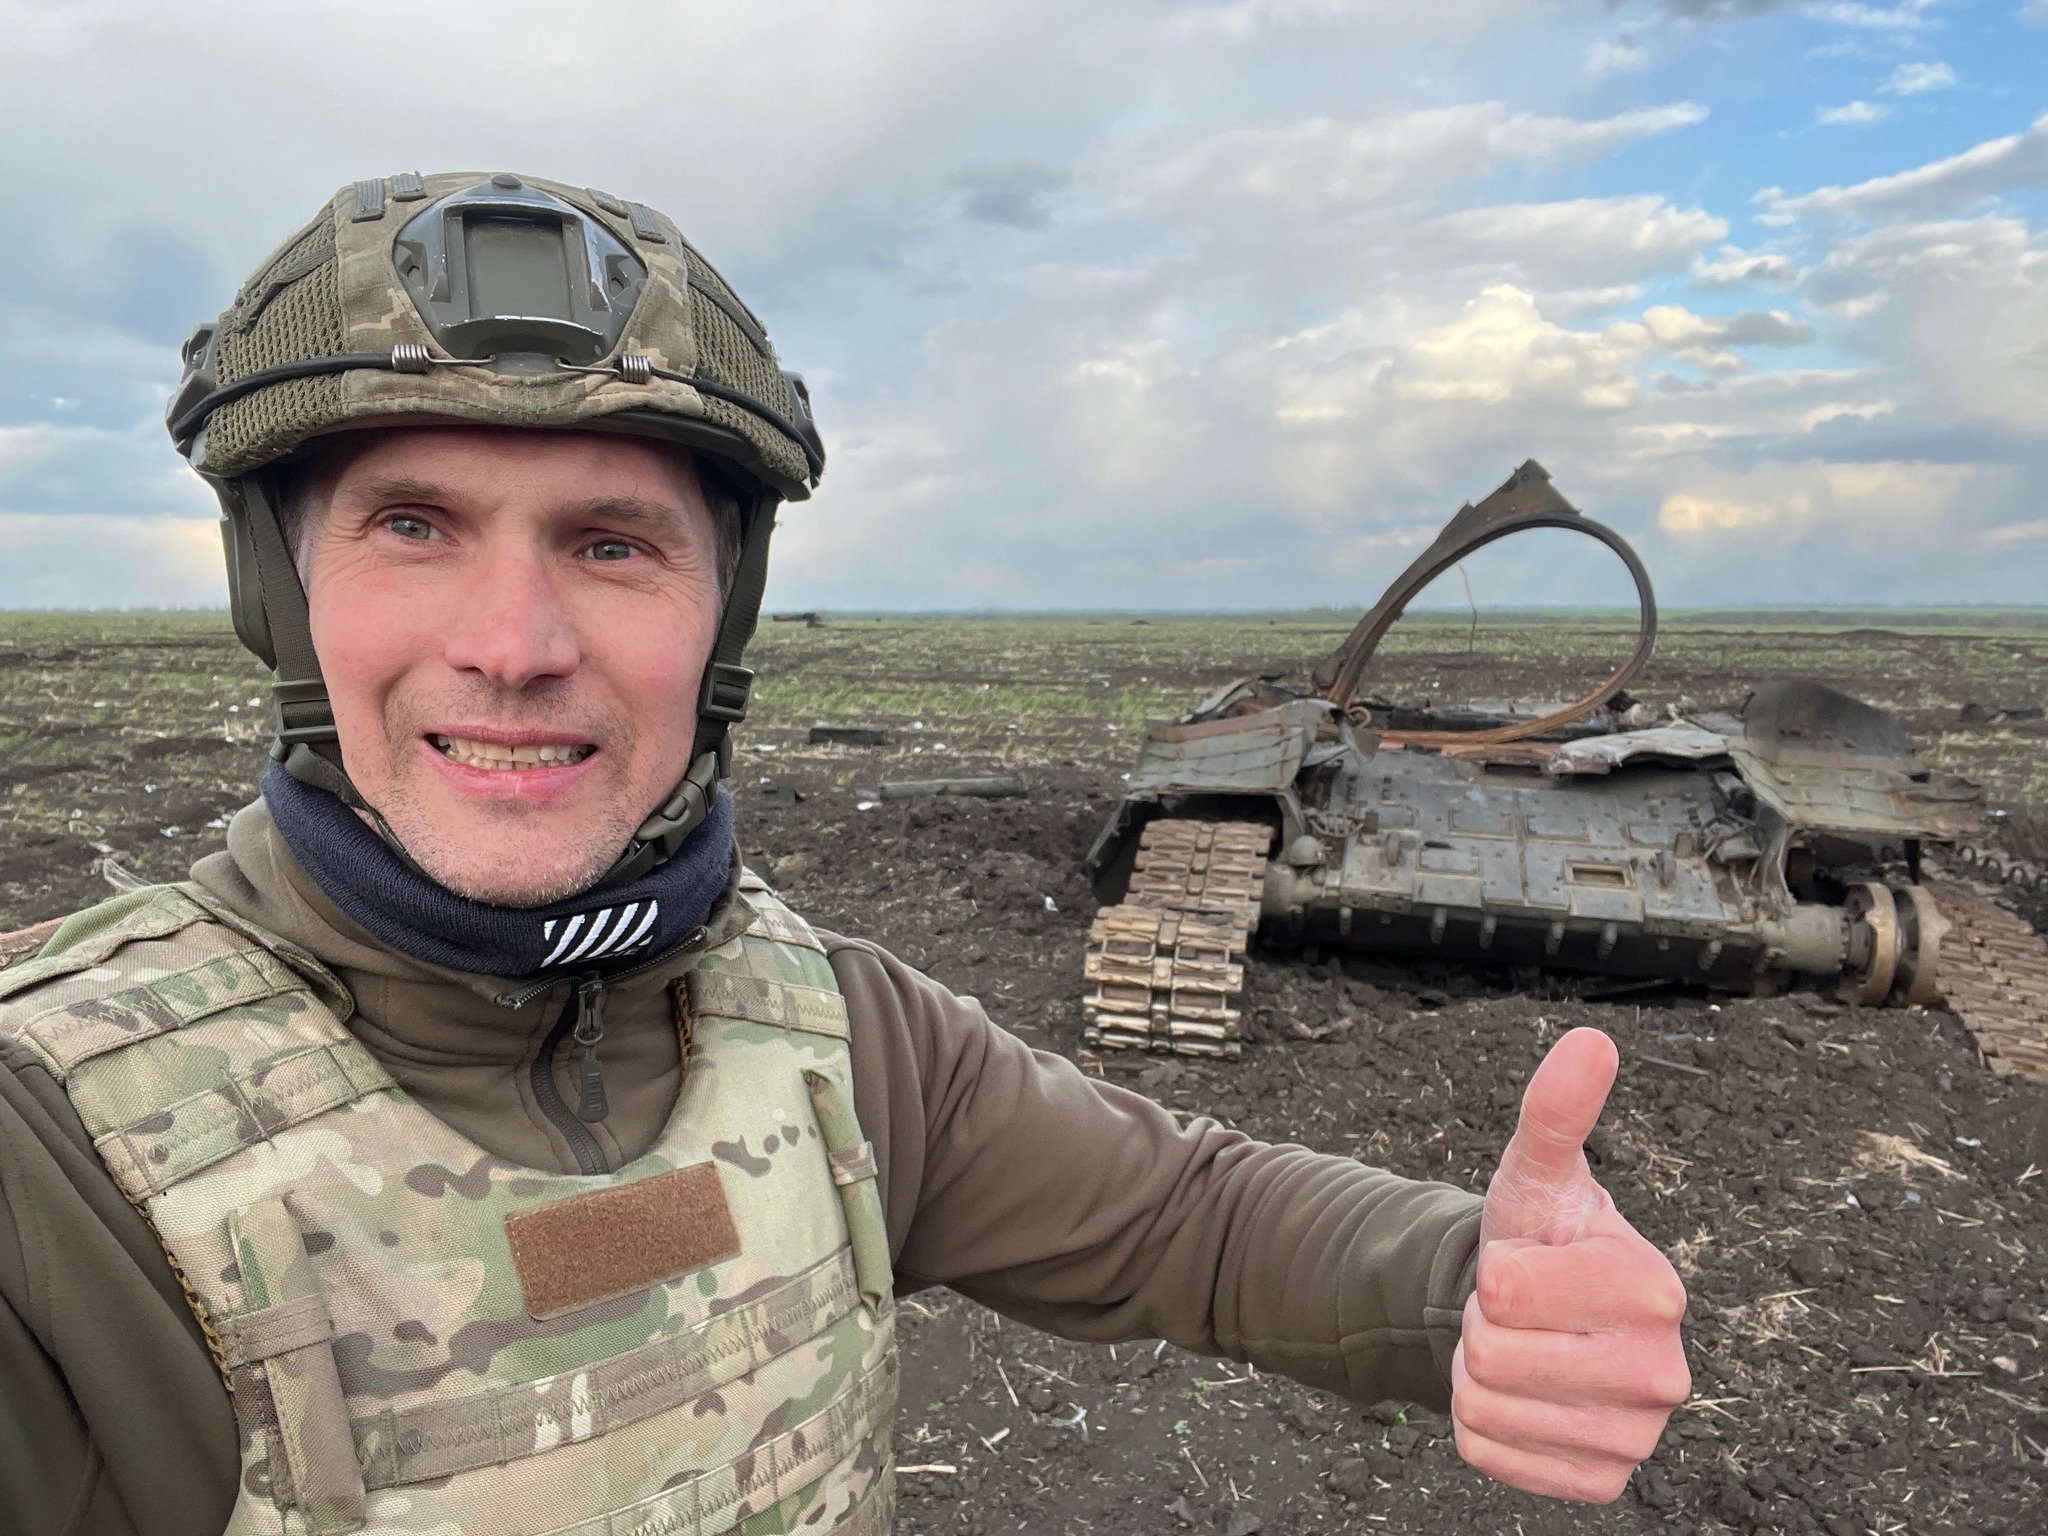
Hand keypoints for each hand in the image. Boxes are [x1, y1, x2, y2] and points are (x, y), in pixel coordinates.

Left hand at [1451, 1027, 1689, 1503]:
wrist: (1538, 1319)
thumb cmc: (1540, 1236)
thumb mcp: (1534, 1172)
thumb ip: (1555, 1111)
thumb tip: (1590, 1039)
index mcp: (1653, 1287)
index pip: (1505, 1288)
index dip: (1492, 1273)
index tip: (1526, 1263)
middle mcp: (1664, 1372)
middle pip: (1491, 1356)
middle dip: (1481, 1326)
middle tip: (1518, 1312)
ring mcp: (1638, 1436)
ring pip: (1486, 1410)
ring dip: (1476, 1376)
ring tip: (1519, 1347)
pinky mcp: (1602, 1482)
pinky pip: (1492, 1459)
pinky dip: (1483, 1429)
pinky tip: (1521, 1398)